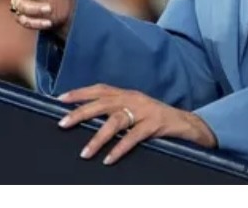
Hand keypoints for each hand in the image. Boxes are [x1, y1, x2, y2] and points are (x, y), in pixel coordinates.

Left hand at [56, 84, 216, 164]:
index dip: (80, 93)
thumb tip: (88, 117)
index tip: (60, 99)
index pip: (99, 89)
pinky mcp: (154, 125)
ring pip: (116, 121)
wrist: (186, 123)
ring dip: (98, 137)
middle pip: (102, 103)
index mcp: (127, 93)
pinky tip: (108, 159)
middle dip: (80, 113)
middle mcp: (133, 98)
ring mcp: (144, 111)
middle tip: (63, 123)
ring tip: (85, 152)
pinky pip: (133, 137)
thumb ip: (116, 110)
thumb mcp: (135, 109)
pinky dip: (119, 149)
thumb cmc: (156, 118)